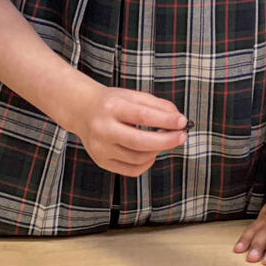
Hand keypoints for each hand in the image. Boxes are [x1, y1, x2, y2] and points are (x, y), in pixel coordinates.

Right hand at [67, 85, 186, 175]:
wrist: (82, 111)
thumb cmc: (112, 103)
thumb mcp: (134, 96)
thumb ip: (158, 106)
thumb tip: (179, 120)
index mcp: (111, 108)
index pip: (142, 116)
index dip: (166, 121)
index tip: (183, 122)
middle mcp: (102, 129)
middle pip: (139, 142)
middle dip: (166, 140)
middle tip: (182, 136)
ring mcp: (100, 148)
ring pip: (138, 158)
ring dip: (158, 150)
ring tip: (164, 140)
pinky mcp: (101, 161)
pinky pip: (131, 170)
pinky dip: (147, 162)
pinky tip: (150, 151)